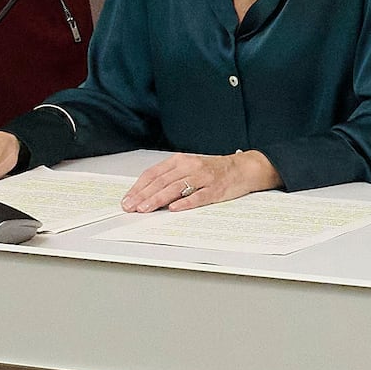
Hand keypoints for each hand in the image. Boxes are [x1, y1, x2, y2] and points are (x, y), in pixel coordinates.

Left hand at [121, 147, 282, 213]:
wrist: (242, 168)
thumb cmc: (213, 170)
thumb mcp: (188, 168)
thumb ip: (170, 178)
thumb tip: (146, 194)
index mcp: (180, 160)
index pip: (153, 174)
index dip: (138, 187)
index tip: (127, 199)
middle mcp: (190, 166)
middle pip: (161, 181)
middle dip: (143, 195)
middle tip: (131, 207)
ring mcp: (203, 178)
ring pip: (176, 188)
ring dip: (158, 199)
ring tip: (146, 209)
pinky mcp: (215, 189)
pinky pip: (198, 196)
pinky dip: (186, 203)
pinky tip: (174, 208)